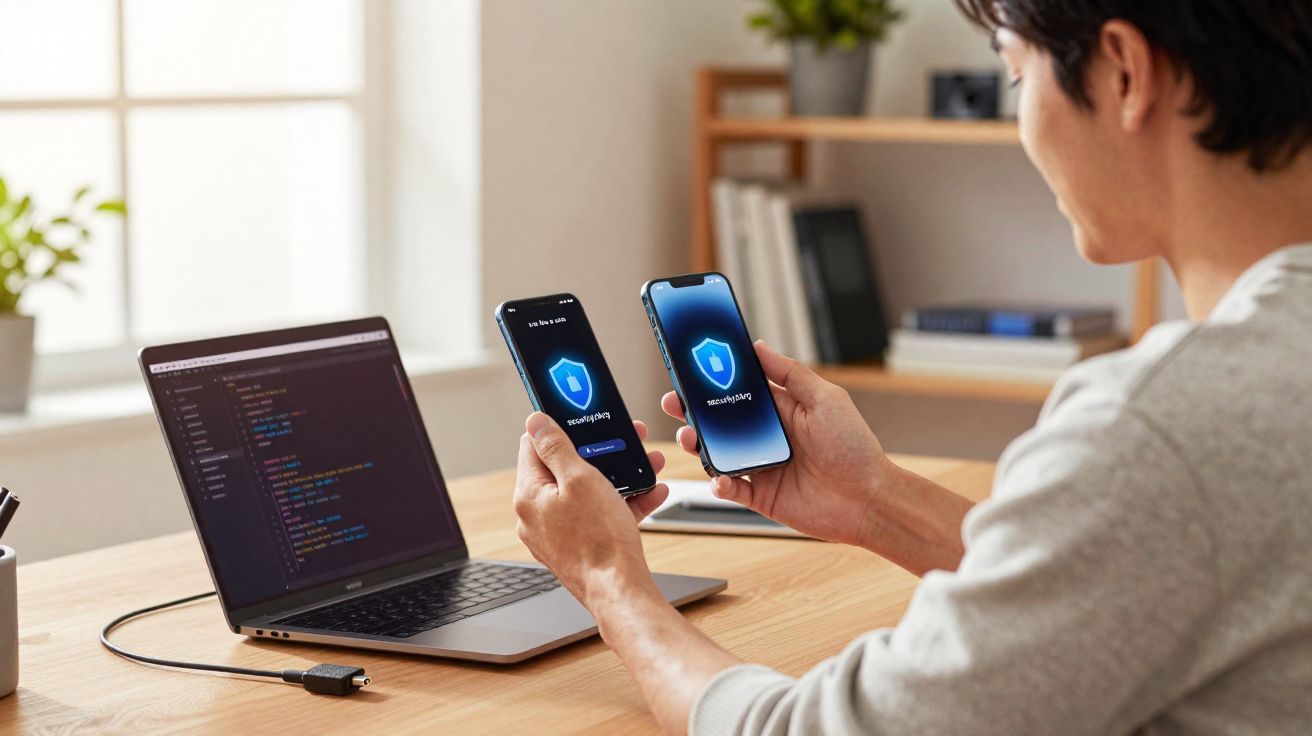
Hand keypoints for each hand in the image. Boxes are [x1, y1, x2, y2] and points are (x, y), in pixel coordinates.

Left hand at [513, 413, 669, 603]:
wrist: (620, 591)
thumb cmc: (599, 540)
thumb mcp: (580, 479)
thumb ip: (556, 446)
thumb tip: (535, 421)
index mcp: (529, 496)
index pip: (532, 447)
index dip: (558, 428)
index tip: (581, 420)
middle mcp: (537, 515)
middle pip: (563, 469)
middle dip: (598, 453)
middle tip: (622, 442)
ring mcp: (557, 533)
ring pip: (586, 492)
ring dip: (617, 476)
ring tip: (644, 466)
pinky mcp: (578, 546)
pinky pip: (598, 515)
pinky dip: (621, 502)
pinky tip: (649, 493)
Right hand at [663, 340, 892, 548]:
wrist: (869, 500)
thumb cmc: (855, 448)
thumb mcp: (826, 400)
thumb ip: (790, 374)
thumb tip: (759, 346)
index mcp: (782, 409)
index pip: (740, 389)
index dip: (715, 380)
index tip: (691, 369)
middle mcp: (768, 436)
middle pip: (721, 420)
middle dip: (694, 410)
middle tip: (675, 402)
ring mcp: (762, 466)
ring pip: (718, 453)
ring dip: (699, 445)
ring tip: (690, 438)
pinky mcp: (761, 496)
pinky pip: (730, 488)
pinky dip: (718, 482)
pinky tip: (719, 476)